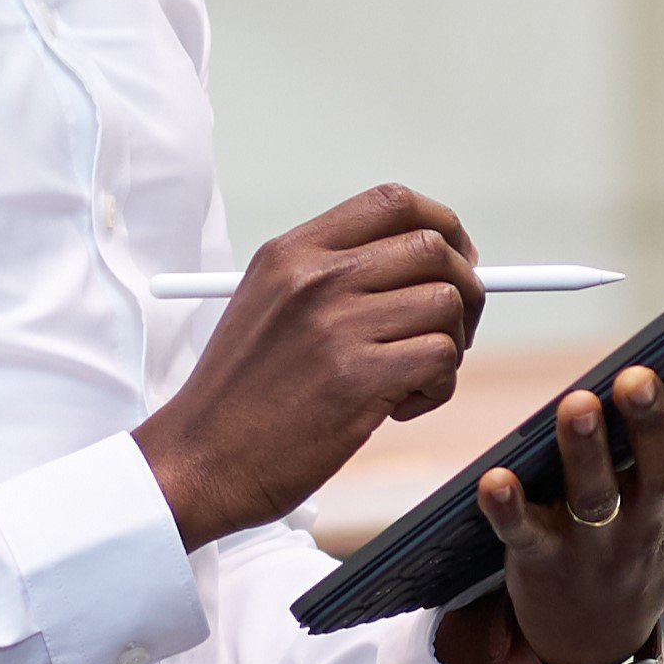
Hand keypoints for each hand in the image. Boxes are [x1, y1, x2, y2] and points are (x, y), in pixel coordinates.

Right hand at [134, 186, 484, 548]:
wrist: (199, 460)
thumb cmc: (240, 395)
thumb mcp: (267, 305)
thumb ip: (332, 276)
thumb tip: (426, 262)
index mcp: (292, 252)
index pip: (393, 203)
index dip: (442, 226)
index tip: (455, 261)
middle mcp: (315, 277)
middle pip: (434, 249)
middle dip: (463, 289)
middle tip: (449, 331)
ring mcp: (337, 325)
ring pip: (446, 305)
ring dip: (448, 347)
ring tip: (408, 380)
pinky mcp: (358, 379)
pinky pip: (442, 358)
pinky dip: (438, 387)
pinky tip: (399, 408)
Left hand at [436, 313, 663, 663]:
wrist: (598, 631)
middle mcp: (658, 518)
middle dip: (654, 423)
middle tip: (638, 374)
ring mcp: (600, 544)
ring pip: (596, 499)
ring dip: (585, 453)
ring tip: (576, 404)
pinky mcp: (542, 559)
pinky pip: (525, 535)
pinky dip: (509, 509)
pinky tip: (495, 478)